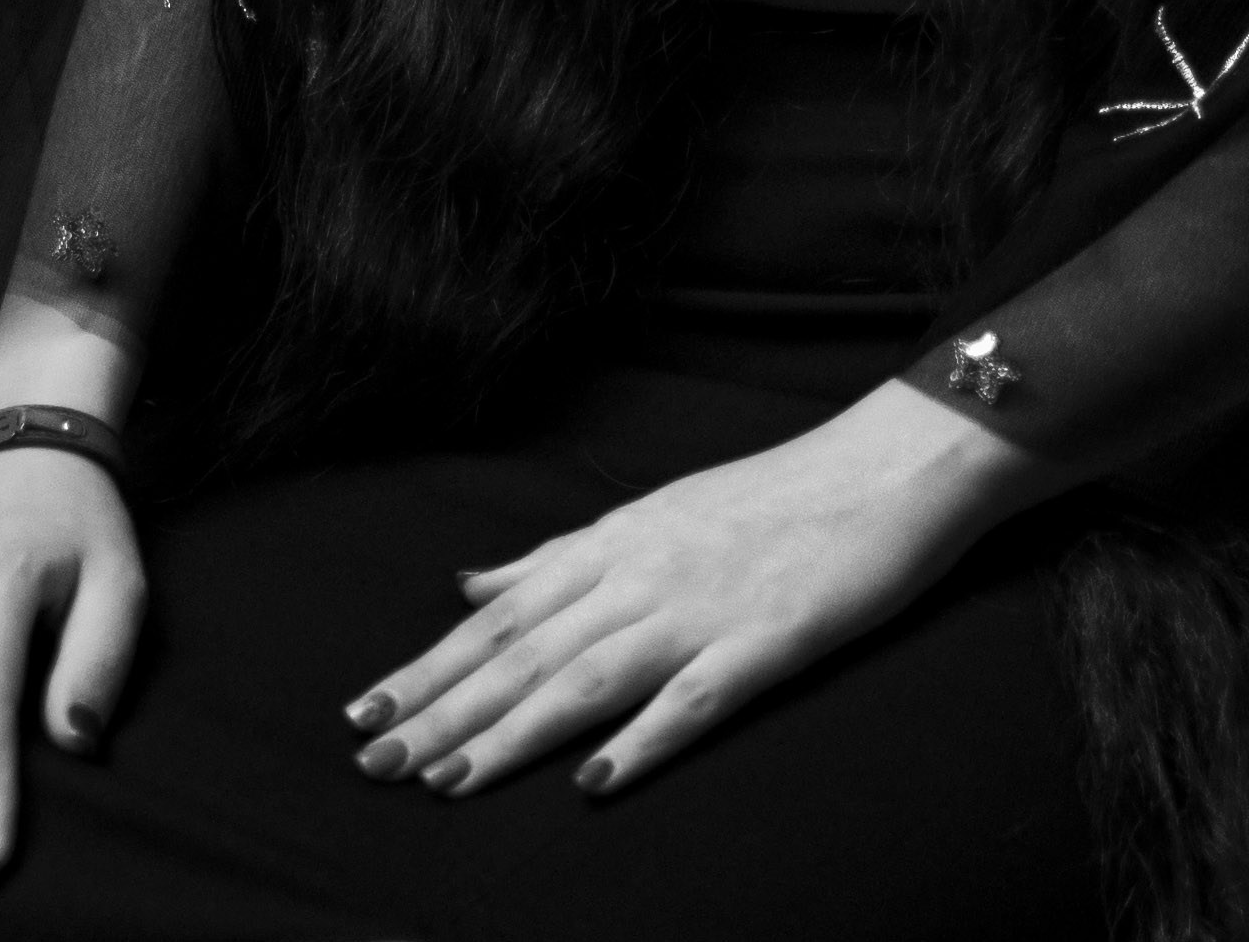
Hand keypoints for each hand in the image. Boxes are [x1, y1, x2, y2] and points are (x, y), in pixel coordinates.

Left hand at [344, 378, 1039, 799]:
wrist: (885, 468)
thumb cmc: (769, 498)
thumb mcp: (651, 515)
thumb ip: (559, 558)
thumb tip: (469, 581)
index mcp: (614, 544)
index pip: (503, 614)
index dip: (432, 664)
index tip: (363, 709)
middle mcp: (642, 573)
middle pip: (527, 650)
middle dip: (444, 707)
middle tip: (373, 758)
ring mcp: (702, 607)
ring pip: (589, 676)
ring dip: (513, 731)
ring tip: (446, 779)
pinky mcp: (766, 641)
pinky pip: (696, 697)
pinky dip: (643, 737)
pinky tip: (598, 781)